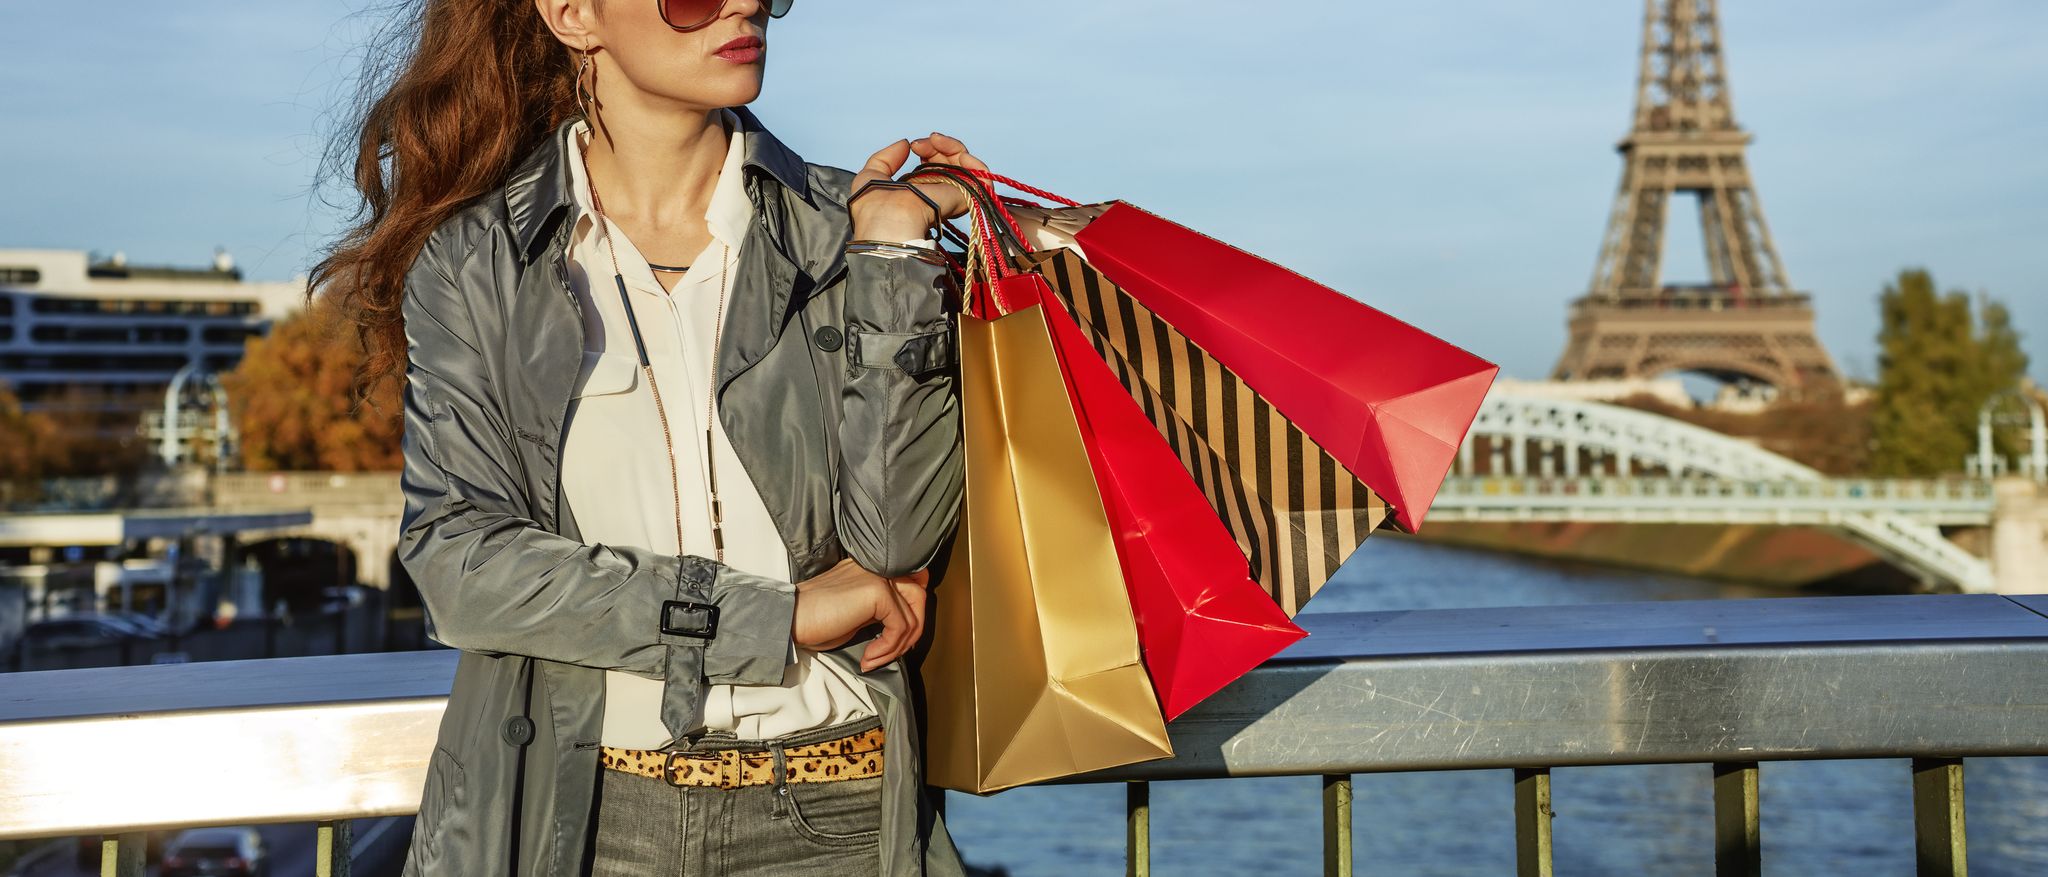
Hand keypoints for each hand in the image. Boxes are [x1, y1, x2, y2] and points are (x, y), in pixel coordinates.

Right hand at [791, 557, 930, 671]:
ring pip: (912, 616)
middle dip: (911, 632)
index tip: (899, 640)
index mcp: (870, 569)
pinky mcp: (877, 592)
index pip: (912, 581)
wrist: (789, 619)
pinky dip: (888, 648)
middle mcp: (877, 567)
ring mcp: (878, 577)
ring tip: (874, 659)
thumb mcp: (854, 613)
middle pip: (919, 597)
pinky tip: (867, 657)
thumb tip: (904, 630)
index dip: (914, 612)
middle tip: (889, 654)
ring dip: (896, 647)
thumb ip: (879, 612)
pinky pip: (899, 626)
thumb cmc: (814, 620)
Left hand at [850, 132, 989, 241]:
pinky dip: (974, 161)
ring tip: (936, 142)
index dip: (928, 148)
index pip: (935, 164)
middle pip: (951, 160)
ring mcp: (955, 196)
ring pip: (966, 164)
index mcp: (920, 190)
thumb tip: (905, 144)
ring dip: (953, 147)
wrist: (889, 222)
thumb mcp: (872, 175)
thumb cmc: (875, 208)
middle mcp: (939, 194)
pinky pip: (982, 176)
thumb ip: (886, 157)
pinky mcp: (967, 199)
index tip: (914, 146)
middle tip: (921, 145)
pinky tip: (959, 154)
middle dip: (939, 145)